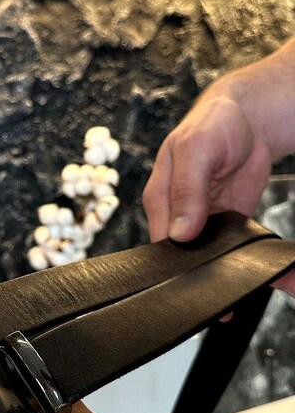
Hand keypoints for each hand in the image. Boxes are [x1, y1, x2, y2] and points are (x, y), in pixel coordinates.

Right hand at [143, 78, 294, 296]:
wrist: (248, 118)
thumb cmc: (211, 125)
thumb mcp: (195, 150)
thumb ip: (186, 191)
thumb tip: (180, 233)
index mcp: (159, 200)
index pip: (159, 243)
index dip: (172, 265)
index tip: (189, 281)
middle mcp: (178, 215)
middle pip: (181, 256)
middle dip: (196, 275)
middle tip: (215, 294)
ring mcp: (203, 221)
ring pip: (206, 257)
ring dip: (221, 272)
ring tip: (234, 289)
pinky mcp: (228, 223)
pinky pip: (233, 248)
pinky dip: (243, 260)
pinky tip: (254, 272)